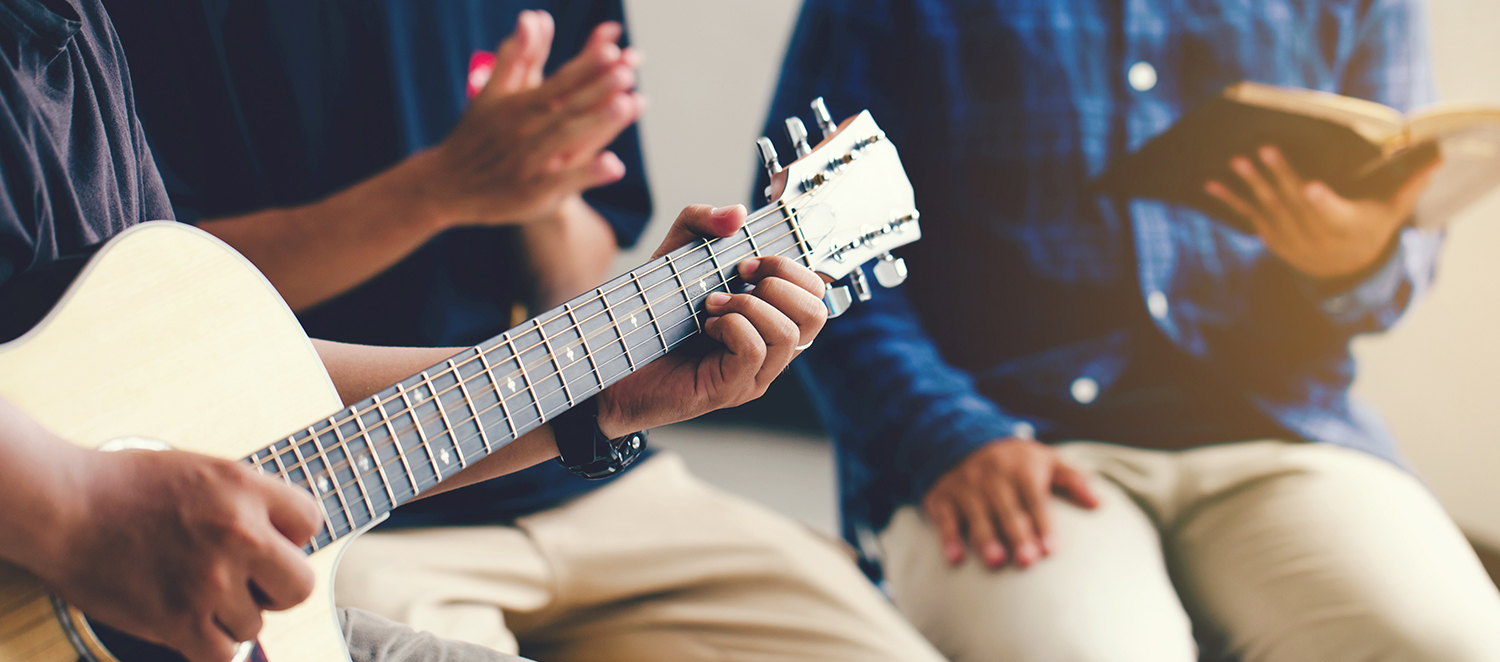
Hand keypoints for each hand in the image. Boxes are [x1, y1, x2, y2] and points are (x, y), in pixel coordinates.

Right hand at [34, 450, 320, 661]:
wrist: (65, 507)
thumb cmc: (126, 487)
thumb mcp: (203, 471)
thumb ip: (249, 500)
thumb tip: (285, 537)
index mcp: (245, 488)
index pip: (311, 522)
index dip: (291, 536)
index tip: (267, 542)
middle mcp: (238, 533)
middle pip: (301, 585)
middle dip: (277, 588)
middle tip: (246, 582)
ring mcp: (211, 580)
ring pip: (255, 623)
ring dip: (231, 616)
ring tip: (195, 593)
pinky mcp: (180, 619)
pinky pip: (223, 653)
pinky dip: (209, 645)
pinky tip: (189, 624)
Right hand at [410, 11, 643, 227]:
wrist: (447, 184)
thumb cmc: (477, 134)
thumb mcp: (494, 91)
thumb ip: (517, 54)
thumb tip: (535, 15)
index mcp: (520, 105)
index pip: (560, 81)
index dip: (586, 65)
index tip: (613, 49)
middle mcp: (525, 130)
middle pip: (568, 106)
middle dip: (599, 88)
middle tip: (627, 70)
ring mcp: (529, 162)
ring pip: (568, 139)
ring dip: (598, 122)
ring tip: (629, 104)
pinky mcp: (533, 192)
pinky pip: (564, 182)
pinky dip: (588, 173)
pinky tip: (614, 165)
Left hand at [595, 205, 827, 435]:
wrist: (613, 356)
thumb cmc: (651, 314)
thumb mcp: (676, 254)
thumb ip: (702, 222)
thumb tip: (737, 214)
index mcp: (770, 318)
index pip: (816, 293)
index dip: (791, 268)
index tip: (747, 262)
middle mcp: (772, 349)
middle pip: (816, 314)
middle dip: (778, 283)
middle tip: (736, 279)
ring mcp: (756, 373)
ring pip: (789, 334)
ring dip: (749, 306)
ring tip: (712, 305)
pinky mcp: (732, 388)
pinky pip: (754, 350)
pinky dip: (732, 326)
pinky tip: (707, 325)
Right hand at [922, 438, 1097, 568]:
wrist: (965, 440)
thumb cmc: (1017, 462)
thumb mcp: (1047, 460)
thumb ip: (1073, 480)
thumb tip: (1099, 504)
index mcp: (1021, 469)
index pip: (1035, 498)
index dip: (1043, 524)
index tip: (1051, 550)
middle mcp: (992, 477)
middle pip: (1007, 509)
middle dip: (1017, 534)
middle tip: (1027, 560)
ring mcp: (966, 487)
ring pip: (976, 514)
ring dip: (985, 537)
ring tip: (996, 561)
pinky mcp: (942, 496)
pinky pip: (945, 517)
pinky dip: (948, 537)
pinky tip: (955, 558)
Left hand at [1204, 145, 1439, 280]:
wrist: (1343, 268)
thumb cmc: (1371, 228)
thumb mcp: (1393, 211)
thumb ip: (1411, 185)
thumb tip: (1440, 158)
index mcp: (1344, 224)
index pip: (1333, 212)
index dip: (1322, 202)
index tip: (1311, 188)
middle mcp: (1313, 233)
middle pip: (1294, 202)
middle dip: (1278, 175)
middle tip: (1263, 148)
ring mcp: (1289, 235)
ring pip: (1267, 207)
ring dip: (1249, 184)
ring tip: (1235, 160)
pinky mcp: (1271, 234)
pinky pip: (1248, 216)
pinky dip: (1230, 200)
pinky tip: (1210, 184)